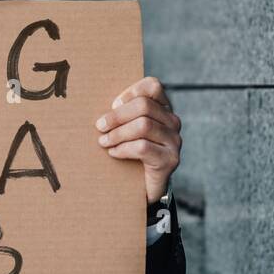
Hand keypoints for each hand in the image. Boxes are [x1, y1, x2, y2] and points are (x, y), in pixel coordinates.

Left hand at [95, 76, 180, 203]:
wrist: (145, 187)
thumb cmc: (130, 152)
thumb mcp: (126, 129)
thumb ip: (121, 114)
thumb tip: (103, 107)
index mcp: (163, 109)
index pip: (153, 86)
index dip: (130, 92)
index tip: (112, 105)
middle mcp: (172, 122)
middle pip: (144, 106)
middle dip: (117, 116)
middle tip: (99, 126)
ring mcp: (174, 141)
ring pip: (143, 126)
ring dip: (117, 133)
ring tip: (103, 142)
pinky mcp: (170, 159)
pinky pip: (142, 147)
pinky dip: (123, 149)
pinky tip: (114, 153)